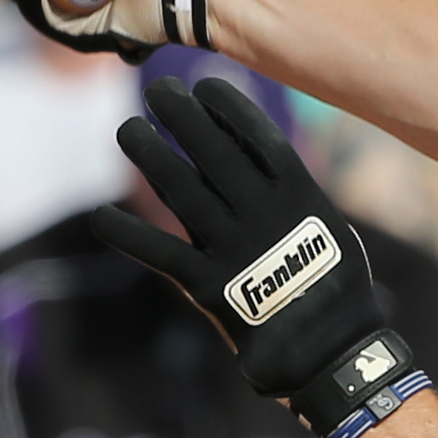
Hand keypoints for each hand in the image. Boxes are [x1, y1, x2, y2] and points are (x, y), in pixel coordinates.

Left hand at [96, 72, 436, 437]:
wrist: (331, 350)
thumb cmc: (336, 286)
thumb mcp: (329, 228)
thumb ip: (293, 194)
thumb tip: (261, 158)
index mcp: (298, 196)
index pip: (256, 137)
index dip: (228, 108)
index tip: (204, 87)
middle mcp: (262, 214)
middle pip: (212, 151)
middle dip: (181, 115)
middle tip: (158, 91)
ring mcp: (233, 247)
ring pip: (180, 188)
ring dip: (149, 154)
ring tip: (127, 129)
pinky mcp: (207, 285)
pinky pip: (159, 251)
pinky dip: (128, 235)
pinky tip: (101, 216)